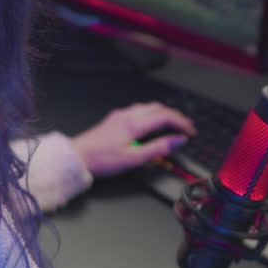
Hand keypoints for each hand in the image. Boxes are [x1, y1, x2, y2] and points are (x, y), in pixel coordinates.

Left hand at [70, 102, 195, 177]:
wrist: (77, 156)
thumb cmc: (101, 160)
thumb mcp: (134, 159)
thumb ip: (158, 149)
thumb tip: (177, 141)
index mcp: (134, 124)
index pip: (166, 116)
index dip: (182, 123)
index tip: (190, 131)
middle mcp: (128, 115)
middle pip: (158, 108)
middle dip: (175, 116)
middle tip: (185, 126)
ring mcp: (120, 115)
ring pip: (148, 107)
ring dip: (163, 113)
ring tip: (171, 123)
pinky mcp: (114, 119)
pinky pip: (138, 110)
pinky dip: (151, 114)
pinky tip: (150, 123)